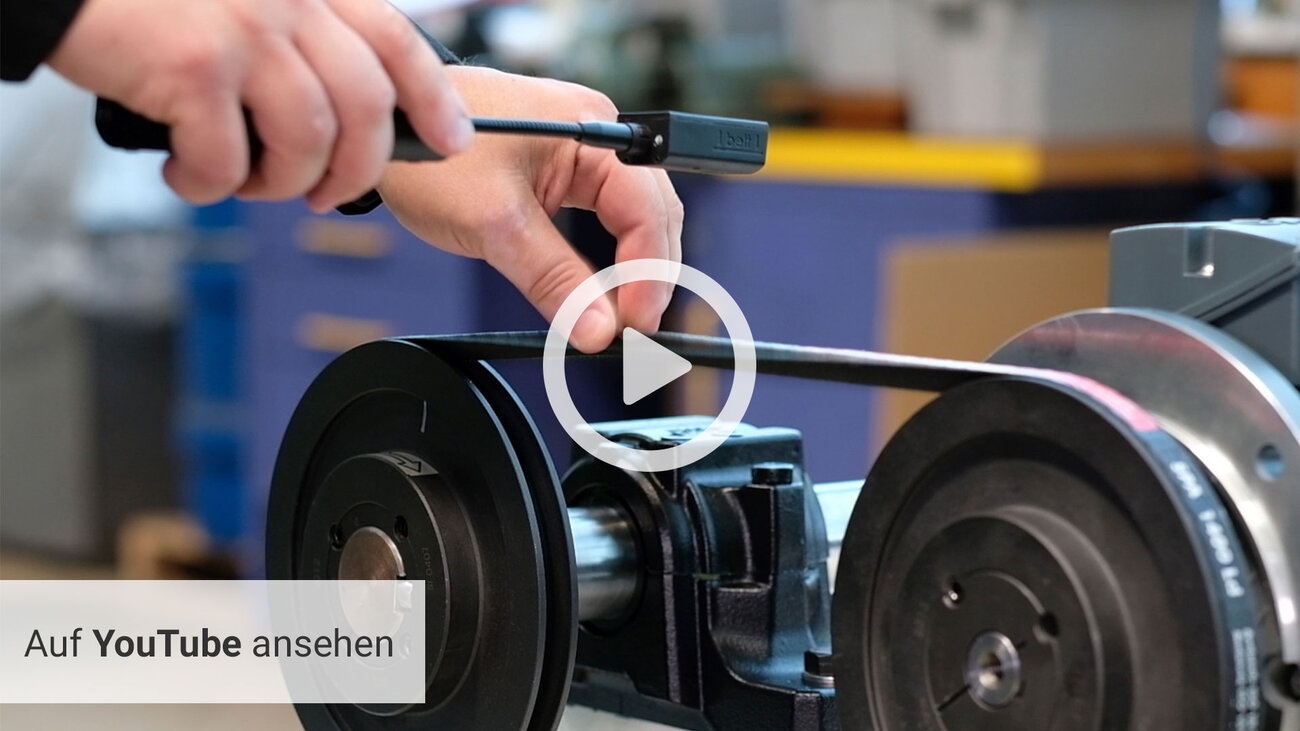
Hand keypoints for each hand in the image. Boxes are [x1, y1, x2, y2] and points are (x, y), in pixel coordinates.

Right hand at [47, 0, 473, 210]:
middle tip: (328, 195)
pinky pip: (229, 160)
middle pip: (365, 107)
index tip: (452, 140)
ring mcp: (245, 31)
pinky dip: (210, 185)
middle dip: (357, 170)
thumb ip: (304, 44)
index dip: (435, 99)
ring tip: (246, 181)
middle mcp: (289, 1)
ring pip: (308, 140)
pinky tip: (186, 174)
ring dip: (282, 183)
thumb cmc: (155, 4)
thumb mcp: (250, 4)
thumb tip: (354, 123)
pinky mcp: (194, 67)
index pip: (399, 43)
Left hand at [378, 67, 683, 352]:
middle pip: (652, 214)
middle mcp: (597, 136)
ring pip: (630, 220)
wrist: (386, 127)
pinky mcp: (560, 173)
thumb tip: (598, 330)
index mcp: (593, 131)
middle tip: (631, 331)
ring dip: (629, 269)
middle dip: (648, 274)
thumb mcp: (494, 222)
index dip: (649, 273)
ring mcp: (580, 153)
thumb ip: (554, 278)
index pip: (648, 210)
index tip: (633, 324)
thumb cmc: (431, 152)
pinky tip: (596, 291)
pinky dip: (604, 259)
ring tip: (616, 318)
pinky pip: (601, 220)